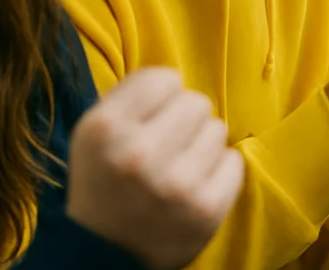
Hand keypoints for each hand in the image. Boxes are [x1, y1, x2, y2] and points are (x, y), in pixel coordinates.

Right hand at [66, 68, 244, 269]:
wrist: (103, 255)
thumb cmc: (104, 182)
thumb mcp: (94, 132)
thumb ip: (132, 94)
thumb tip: (179, 75)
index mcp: (105, 129)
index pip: (165, 78)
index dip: (160, 98)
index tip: (149, 119)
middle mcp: (138, 154)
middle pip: (197, 102)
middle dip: (184, 121)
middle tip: (167, 147)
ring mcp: (175, 184)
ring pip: (218, 129)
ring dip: (202, 146)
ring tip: (177, 169)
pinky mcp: (206, 209)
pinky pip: (234, 161)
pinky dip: (219, 172)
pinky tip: (195, 186)